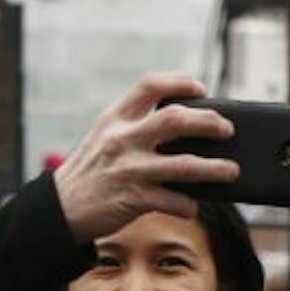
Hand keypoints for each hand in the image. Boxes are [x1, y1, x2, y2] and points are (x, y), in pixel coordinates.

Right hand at [53, 73, 239, 240]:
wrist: (59, 208)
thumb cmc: (87, 172)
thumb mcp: (102, 137)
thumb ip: (133, 126)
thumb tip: (183, 123)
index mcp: (113, 119)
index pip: (150, 86)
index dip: (180, 82)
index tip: (200, 89)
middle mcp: (121, 139)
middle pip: (176, 119)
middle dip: (210, 122)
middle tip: (226, 130)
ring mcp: (128, 169)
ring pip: (185, 164)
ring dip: (215, 168)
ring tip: (230, 170)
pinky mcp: (133, 199)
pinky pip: (174, 201)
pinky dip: (189, 205)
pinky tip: (192, 205)